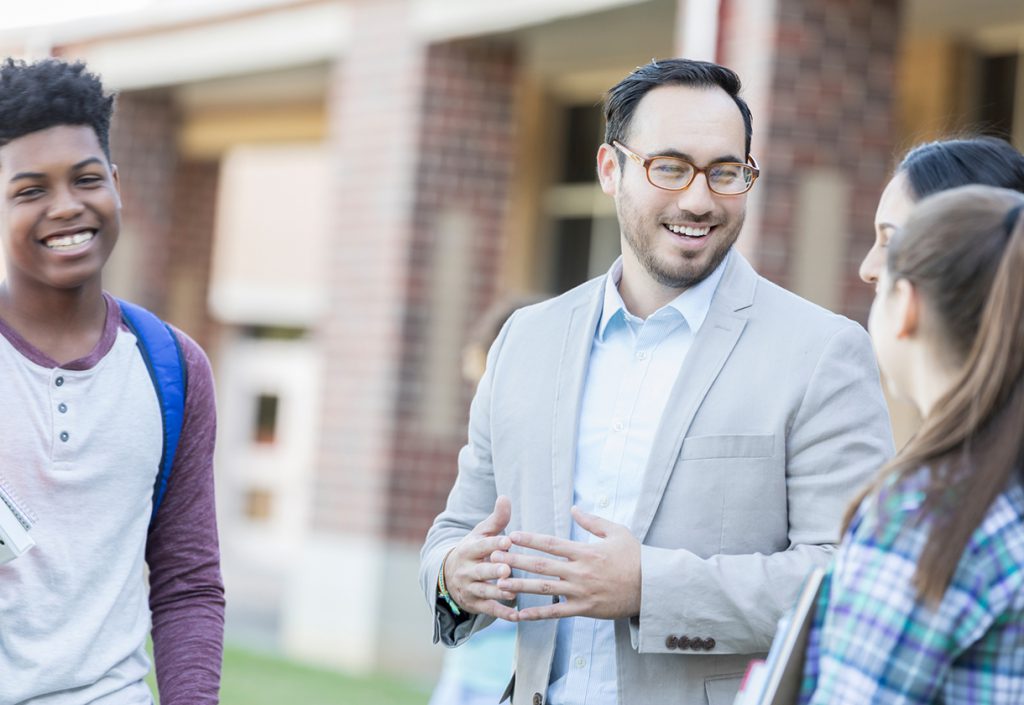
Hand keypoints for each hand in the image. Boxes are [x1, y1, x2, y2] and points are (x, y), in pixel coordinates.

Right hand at [442, 496, 518, 620]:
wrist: (449, 575)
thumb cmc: (474, 549)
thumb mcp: (481, 533)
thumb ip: (496, 519)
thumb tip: (506, 497)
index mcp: (469, 549)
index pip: (481, 546)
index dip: (494, 544)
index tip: (507, 541)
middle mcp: (466, 570)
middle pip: (480, 571)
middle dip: (493, 571)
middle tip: (506, 570)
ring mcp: (469, 588)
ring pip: (484, 591)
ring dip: (498, 593)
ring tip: (512, 593)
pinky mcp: (474, 604)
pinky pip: (488, 610)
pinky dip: (501, 614)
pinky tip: (516, 616)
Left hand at [490, 506, 640, 620]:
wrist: (652, 586)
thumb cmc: (636, 557)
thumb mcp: (616, 532)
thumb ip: (592, 521)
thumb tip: (573, 509)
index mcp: (585, 551)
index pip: (551, 543)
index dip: (529, 539)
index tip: (511, 535)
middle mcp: (579, 571)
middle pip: (541, 565)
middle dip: (516, 561)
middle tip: (494, 558)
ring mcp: (580, 591)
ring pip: (544, 589)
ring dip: (520, 587)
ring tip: (499, 584)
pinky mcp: (584, 609)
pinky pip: (556, 612)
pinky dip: (537, 614)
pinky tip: (520, 614)